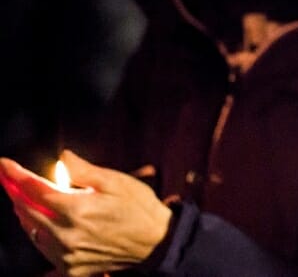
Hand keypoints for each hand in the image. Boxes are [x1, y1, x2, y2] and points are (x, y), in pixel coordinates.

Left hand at [0, 150, 171, 276]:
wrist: (156, 242)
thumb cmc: (139, 208)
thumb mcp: (116, 181)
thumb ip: (84, 170)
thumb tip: (62, 157)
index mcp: (77, 209)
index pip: (34, 189)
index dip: (15, 175)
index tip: (3, 164)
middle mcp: (66, 234)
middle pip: (26, 210)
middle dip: (14, 192)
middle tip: (8, 179)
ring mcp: (67, 254)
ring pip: (31, 231)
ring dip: (23, 213)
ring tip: (21, 199)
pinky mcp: (71, 267)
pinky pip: (43, 249)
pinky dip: (37, 234)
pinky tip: (38, 224)